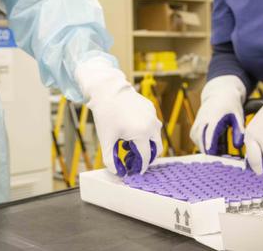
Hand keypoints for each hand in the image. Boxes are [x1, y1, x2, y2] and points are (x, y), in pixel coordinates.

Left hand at [75, 57, 161, 175]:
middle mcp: (151, 125)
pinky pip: (152, 124)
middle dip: (147, 156)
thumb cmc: (106, 115)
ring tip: (129, 142)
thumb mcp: (106, 139)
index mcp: (141, 133)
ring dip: (146, 143)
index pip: (146, 157)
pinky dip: (145, 130)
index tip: (136, 171)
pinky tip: (130, 128)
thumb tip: (116, 172)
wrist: (108, 91)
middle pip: (156, 148)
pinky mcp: (151, 108)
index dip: (141, 167)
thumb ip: (110, 159)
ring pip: (156, 136)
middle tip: (134, 158)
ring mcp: (153, 116)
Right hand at [190, 75, 245, 153]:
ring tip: (215, 152)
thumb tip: (238, 146)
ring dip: (202, 146)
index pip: (209, 132)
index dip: (210, 144)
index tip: (212, 154)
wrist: (220, 93)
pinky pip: (194, 135)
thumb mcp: (238, 117)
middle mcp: (203, 118)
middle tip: (216, 159)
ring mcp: (198, 120)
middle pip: (199, 137)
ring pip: (195, 137)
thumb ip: (239, 131)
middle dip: (206, 149)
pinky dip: (199, 142)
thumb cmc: (231, 105)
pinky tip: (209, 146)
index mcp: (215, 116)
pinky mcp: (196, 123)